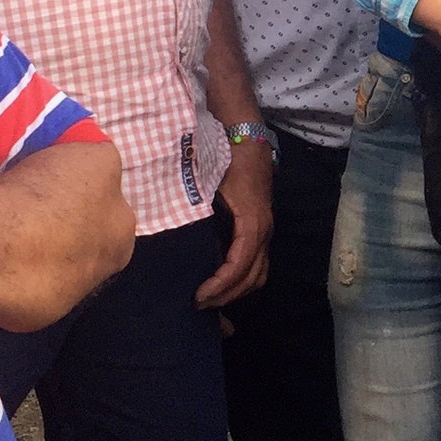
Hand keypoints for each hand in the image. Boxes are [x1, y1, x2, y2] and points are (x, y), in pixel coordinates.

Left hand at [196, 136, 273, 309]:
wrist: (247, 137)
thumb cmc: (227, 158)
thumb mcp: (210, 184)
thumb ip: (198, 212)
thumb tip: (175, 237)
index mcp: (252, 222)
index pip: (240, 265)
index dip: (221, 285)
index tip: (199, 296)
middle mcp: (264, 230)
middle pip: (253, 277)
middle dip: (227, 295)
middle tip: (198, 304)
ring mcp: (265, 230)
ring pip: (259, 274)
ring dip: (237, 291)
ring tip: (209, 298)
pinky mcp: (260, 229)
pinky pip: (257, 263)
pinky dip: (242, 279)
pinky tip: (220, 282)